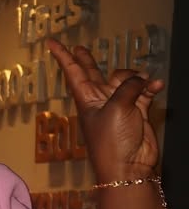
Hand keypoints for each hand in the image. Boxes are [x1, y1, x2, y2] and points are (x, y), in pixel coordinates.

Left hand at [46, 39, 163, 180]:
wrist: (128, 166)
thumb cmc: (112, 141)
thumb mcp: (116, 108)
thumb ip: (128, 87)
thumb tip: (142, 80)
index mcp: (87, 98)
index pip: (73, 71)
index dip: (63, 56)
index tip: (51, 43)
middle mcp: (101, 99)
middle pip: (93, 73)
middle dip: (87, 60)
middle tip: (80, 48)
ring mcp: (119, 104)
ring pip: (126, 79)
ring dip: (137, 77)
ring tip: (145, 82)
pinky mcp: (137, 111)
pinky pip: (144, 91)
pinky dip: (151, 87)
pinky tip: (156, 86)